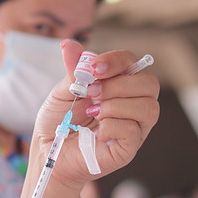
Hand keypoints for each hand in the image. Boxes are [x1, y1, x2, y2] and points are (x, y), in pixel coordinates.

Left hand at [32, 40, 159, 190]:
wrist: (48, 152)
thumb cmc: (58, 123)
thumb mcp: (63, 92)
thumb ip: (74, 71)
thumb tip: (69, 45)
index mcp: (119, 87)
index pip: (133, 63)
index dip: (117, 61)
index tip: (93, 68)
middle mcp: (132, 105)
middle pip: (149, 83)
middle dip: (118, 84)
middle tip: (91, 93)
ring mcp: (134, 128)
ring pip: (148, 107)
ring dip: (115, 105)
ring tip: (92, 111)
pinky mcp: (128, 148)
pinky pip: (134, 130)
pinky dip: (112, 125)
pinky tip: (97, 130)